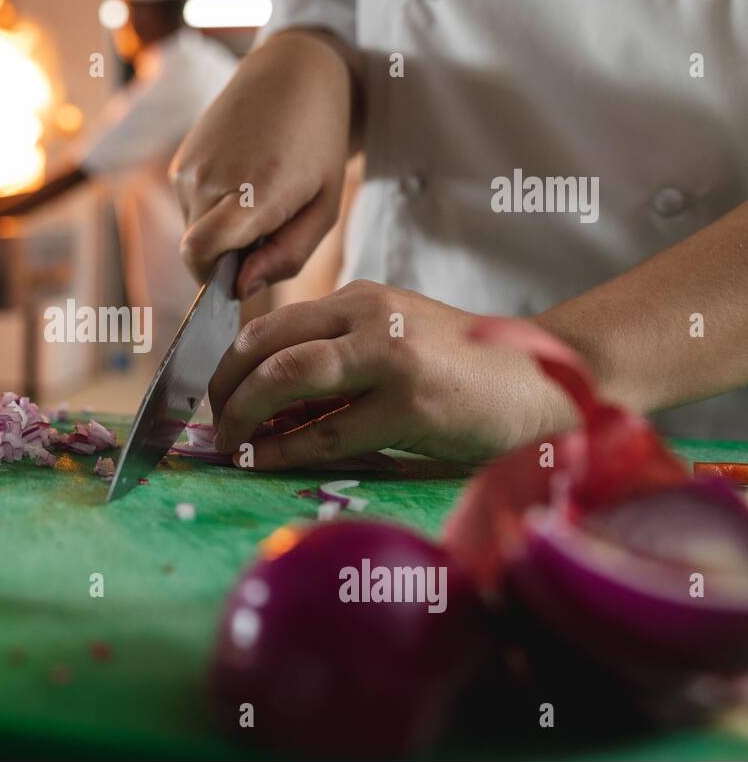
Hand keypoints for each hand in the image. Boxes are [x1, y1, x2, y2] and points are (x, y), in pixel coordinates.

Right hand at [171, 29, 355, 298]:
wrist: (293, 74)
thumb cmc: (319, 145)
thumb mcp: (325, 208)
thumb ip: (287, 256)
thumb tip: (241, 287)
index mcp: (254, 190)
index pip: (200, 253)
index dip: (215, 278)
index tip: (242, 275)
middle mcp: (210, 179)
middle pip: (198, 252)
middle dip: (227, 256)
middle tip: (268, 226)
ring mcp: (189, 168)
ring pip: (192, 232)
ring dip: (221, 231)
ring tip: (257, 195)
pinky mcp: (180, 162)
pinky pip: (190, 209)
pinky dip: (212, 210)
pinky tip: (242, 180)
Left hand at [208, 281, 577, 467]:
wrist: (547, 381)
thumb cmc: (465, 370)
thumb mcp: (395, 342)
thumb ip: (337, 359)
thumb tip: (265, 403)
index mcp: (360, 300)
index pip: (268, 325)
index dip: (228, 365)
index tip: (214, 397)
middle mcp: (368, 316)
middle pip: (264, 346)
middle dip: (224, 390)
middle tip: (213, 425)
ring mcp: (390, 355)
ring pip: (285, 380)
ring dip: (244, 417)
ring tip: (229, 445)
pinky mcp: (411, 402)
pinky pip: (326, 432)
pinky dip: (284, 450)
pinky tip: (265, 462)